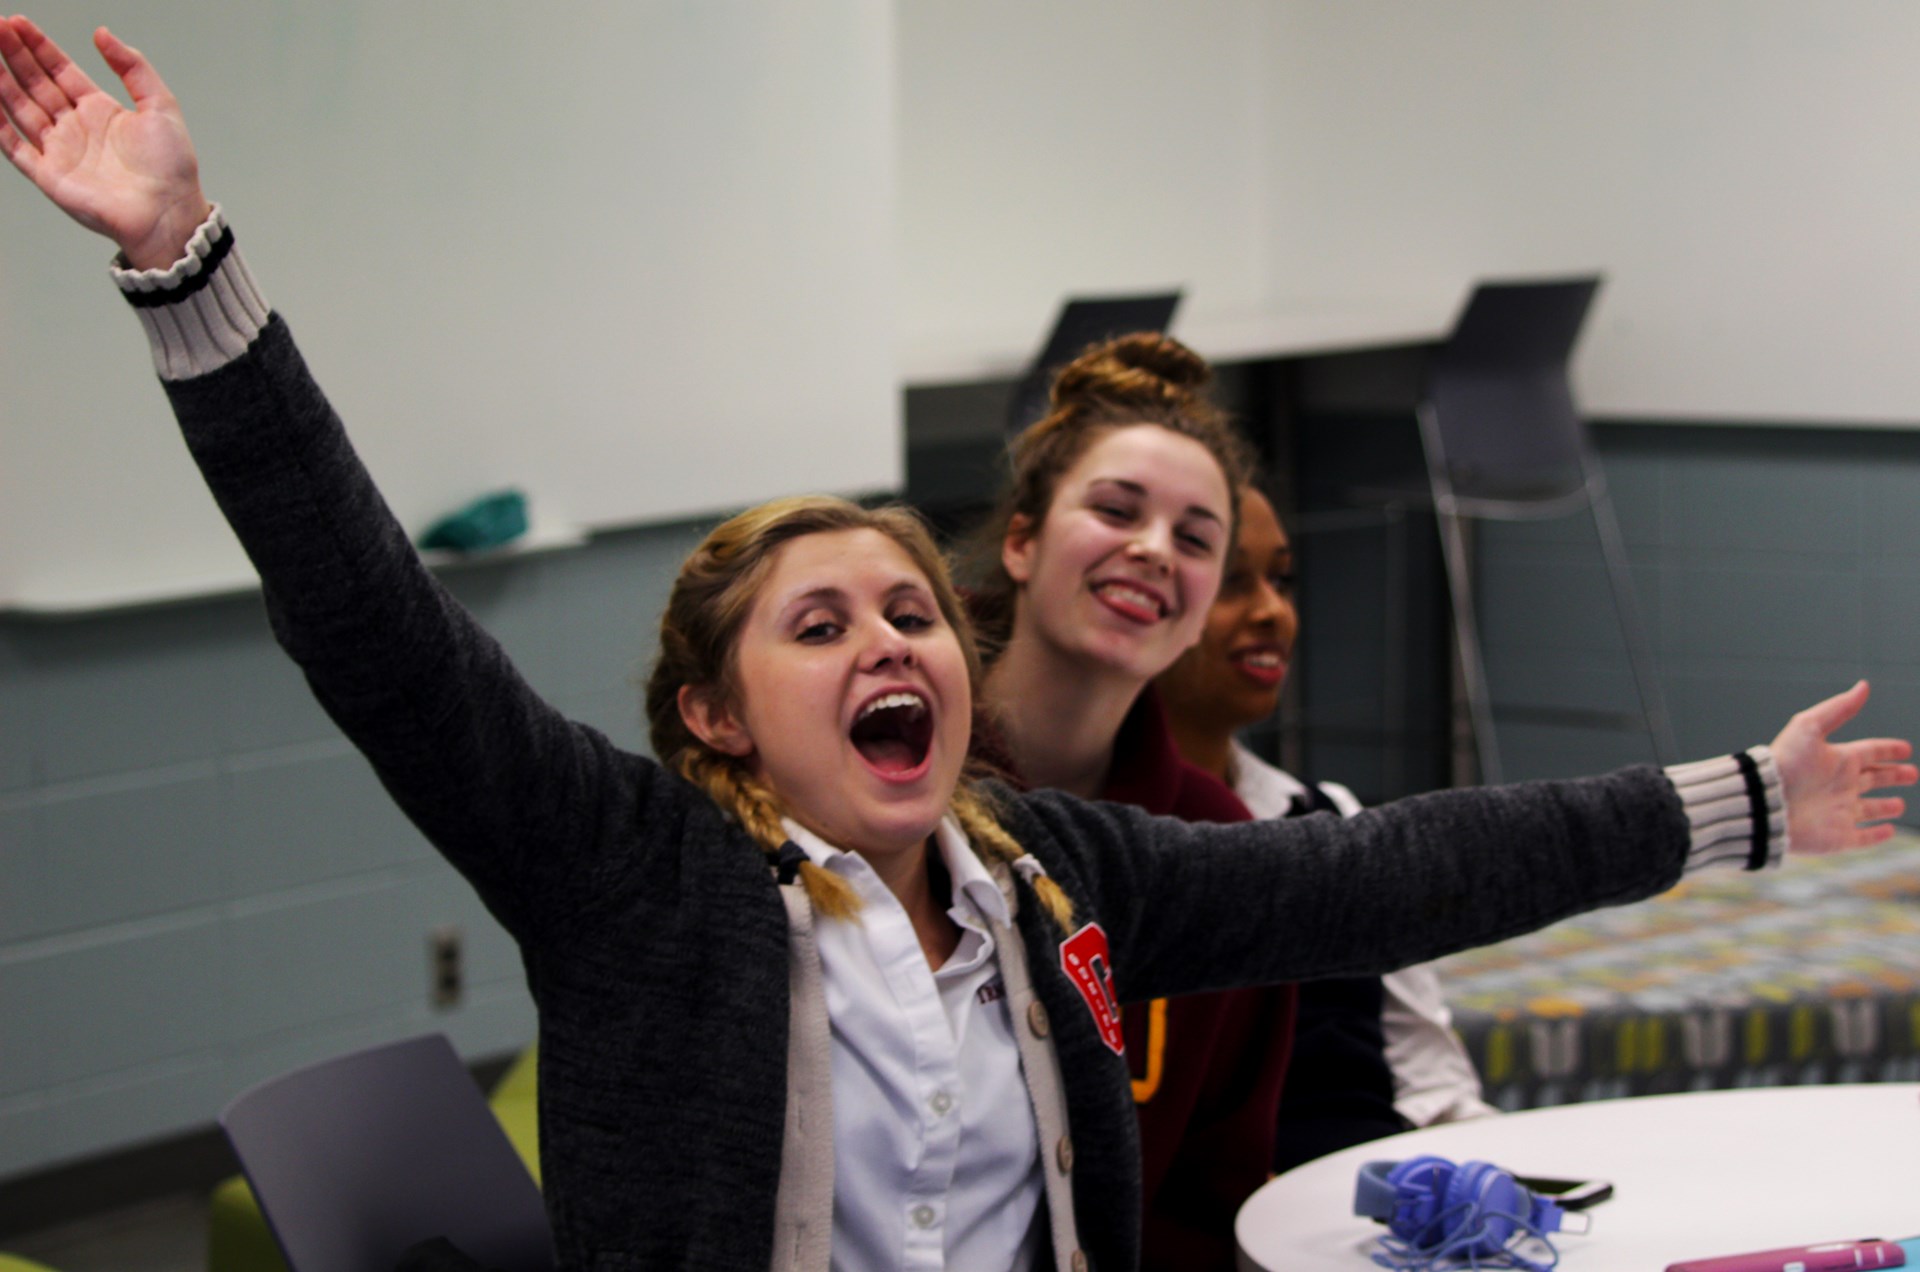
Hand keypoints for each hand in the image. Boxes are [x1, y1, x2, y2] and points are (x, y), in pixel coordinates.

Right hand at [0, 17, 208, 268]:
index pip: (60, 71)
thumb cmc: (172, 167)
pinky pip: (13, 145)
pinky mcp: (48, 175)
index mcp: (100, 111)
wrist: (168, 212)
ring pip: (19, 107)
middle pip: (36, 83)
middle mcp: (76, 128)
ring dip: (1, 81)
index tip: (17, 23)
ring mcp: (59, 151)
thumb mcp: (160, 105)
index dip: (39, 46)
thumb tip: (103, 34)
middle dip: (14, 54)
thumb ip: (133, 67)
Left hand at [1771, 680, 1914, 854]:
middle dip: (1894, 776)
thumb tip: (1863, 686)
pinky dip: (1877, 835)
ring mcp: (1840, 812)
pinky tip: (1888, 830)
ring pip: (1869, 809)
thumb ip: (1838, 709)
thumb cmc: (1787, 763)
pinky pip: (1862, 838)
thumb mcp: (1810, 728)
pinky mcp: (1838, 837)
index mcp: (1838, 760)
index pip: (1870, 752)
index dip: (1888, 750)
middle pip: (1874, 779)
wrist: (1767, 802)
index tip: (1905, 748)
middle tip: (1913, 773)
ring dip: (1885, 807)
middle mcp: (1840, 785)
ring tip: (1899, 805)